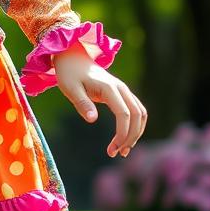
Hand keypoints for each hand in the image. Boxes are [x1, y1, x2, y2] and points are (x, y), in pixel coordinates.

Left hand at [51, 42, 147, 158]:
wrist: (73, 57)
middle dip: (131, 136)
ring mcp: (123, 90)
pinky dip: (134, 125)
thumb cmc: (69, 73)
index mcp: (109, 88)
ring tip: (122, 150)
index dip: (122, 133)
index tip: (112, 149)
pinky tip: (124, 138)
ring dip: (136, 132)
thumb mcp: (70, 88)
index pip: (124, 114)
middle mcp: (121, 88)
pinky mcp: (121, 93)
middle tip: (117, 153)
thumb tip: (92, 120)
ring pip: (140, 113)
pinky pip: (135, 110)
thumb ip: (82, 103)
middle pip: (137, 115)